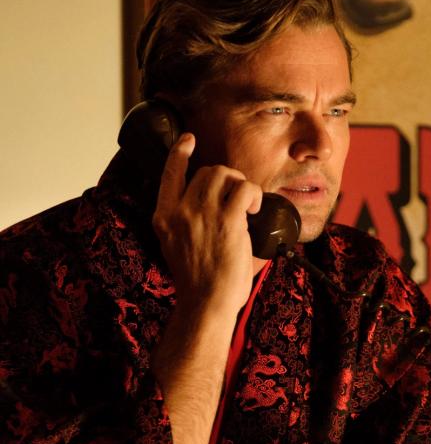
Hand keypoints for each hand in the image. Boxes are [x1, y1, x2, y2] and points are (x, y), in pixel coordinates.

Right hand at [152, 133, 262, 313]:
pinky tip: (254, 209)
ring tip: (247, 206)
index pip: (169, 175)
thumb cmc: (198, 283)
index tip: (188, 140)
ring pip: (226, 175)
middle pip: (207, 172)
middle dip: (227, 180)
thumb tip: (215, 208)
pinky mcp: (227, 220)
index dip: (179, 154)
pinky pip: (245, 189)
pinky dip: (254, 195)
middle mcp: (179, 211)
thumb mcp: (177, 248)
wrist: (206, 303)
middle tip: (238, 200)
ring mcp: (202, 213)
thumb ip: (187, 225)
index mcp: (164, 218)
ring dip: (242, 185)